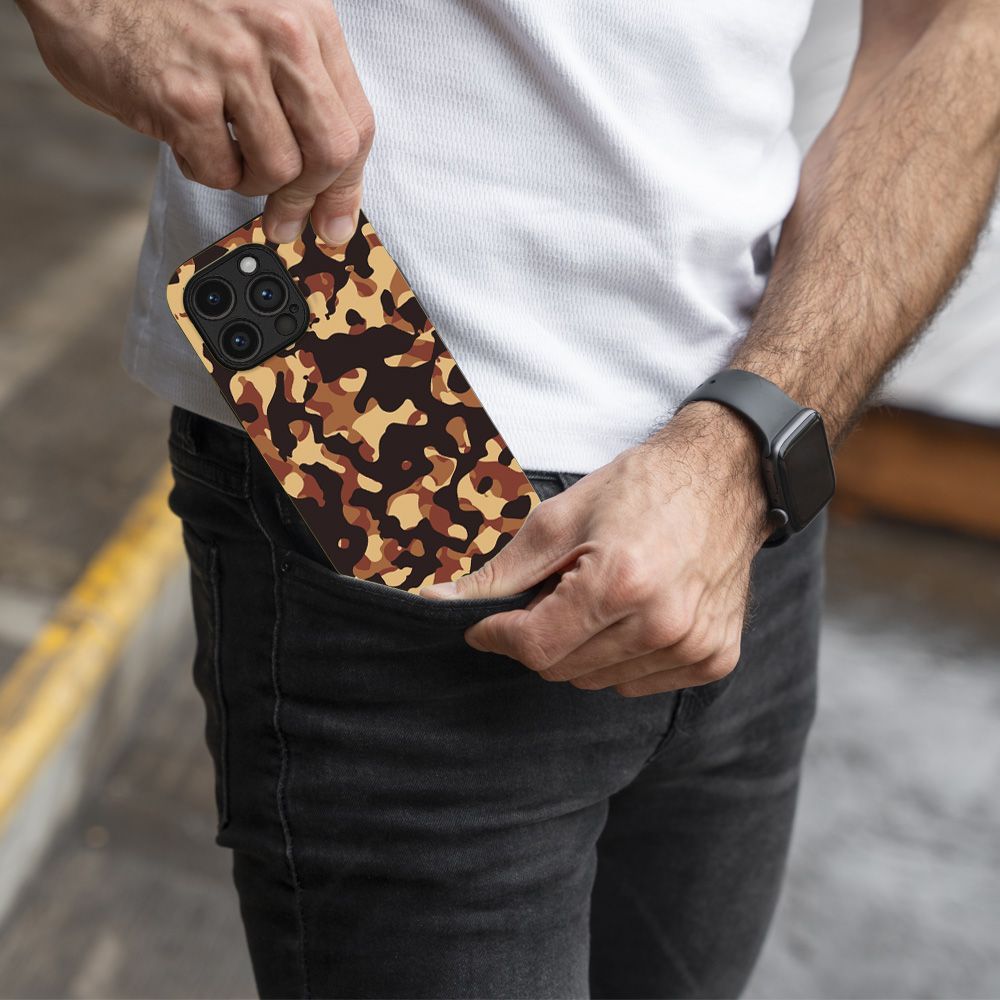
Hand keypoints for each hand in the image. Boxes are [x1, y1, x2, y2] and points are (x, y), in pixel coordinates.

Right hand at [16, 0, 373, 244]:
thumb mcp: (258, 14)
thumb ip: (299, 82)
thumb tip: (327, 177)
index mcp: (307, 16)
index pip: (354, 123)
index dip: (347, 184)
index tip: (335, 218)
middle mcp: (279, 35)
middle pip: (330, 154)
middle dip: (310, 199)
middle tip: (287, 219)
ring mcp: (232, 65)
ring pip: (278, 168)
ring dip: (251, 180)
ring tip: (225, 154)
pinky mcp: (183, 97)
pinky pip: (219, 171)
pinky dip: (204, 171)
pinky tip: (187, 141)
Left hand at [421, 404, 774, 696]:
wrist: (726, 478)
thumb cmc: (642, 487)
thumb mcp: (561, 519)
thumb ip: (501, 573)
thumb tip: (436, 600)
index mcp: (621, 583)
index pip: (534, 647)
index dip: (497, 635)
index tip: (484, 623)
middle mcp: (663, 624)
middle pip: (561, 669)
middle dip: (540, 636)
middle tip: (555, 590)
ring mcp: (693, 646)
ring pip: (596, 681)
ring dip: (580, 648)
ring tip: (600, 596)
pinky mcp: (714, 658)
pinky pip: (637, 684)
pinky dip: (620, 658)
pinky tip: (635, 613)